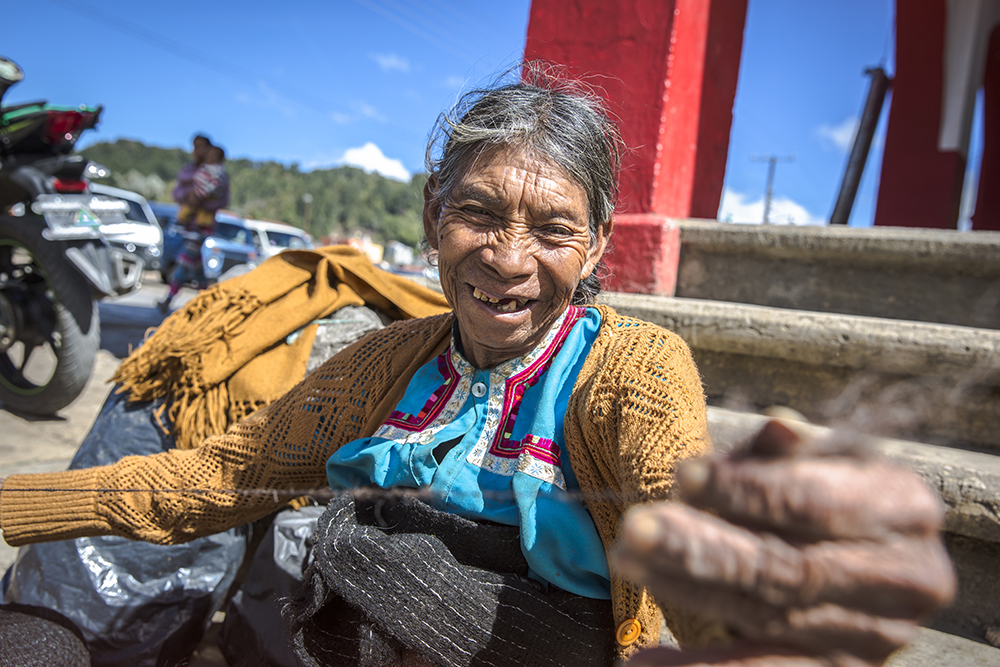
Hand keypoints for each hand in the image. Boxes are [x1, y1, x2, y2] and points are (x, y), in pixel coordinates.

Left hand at [612, 420, 955, 666]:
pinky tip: (644, 659)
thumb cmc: (832, 489)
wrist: (873, 559)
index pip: (814, 502)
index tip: (681, 474)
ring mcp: (874, 637)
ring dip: (689, 591)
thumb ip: (789, 453)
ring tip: (629, 563)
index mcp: (903, 508)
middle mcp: (903, 580)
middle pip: (788, 568)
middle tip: (636, 528)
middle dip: (704, 547)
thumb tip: (778, 429)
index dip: (746, 490)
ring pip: (768, 617)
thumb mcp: (819, 459)